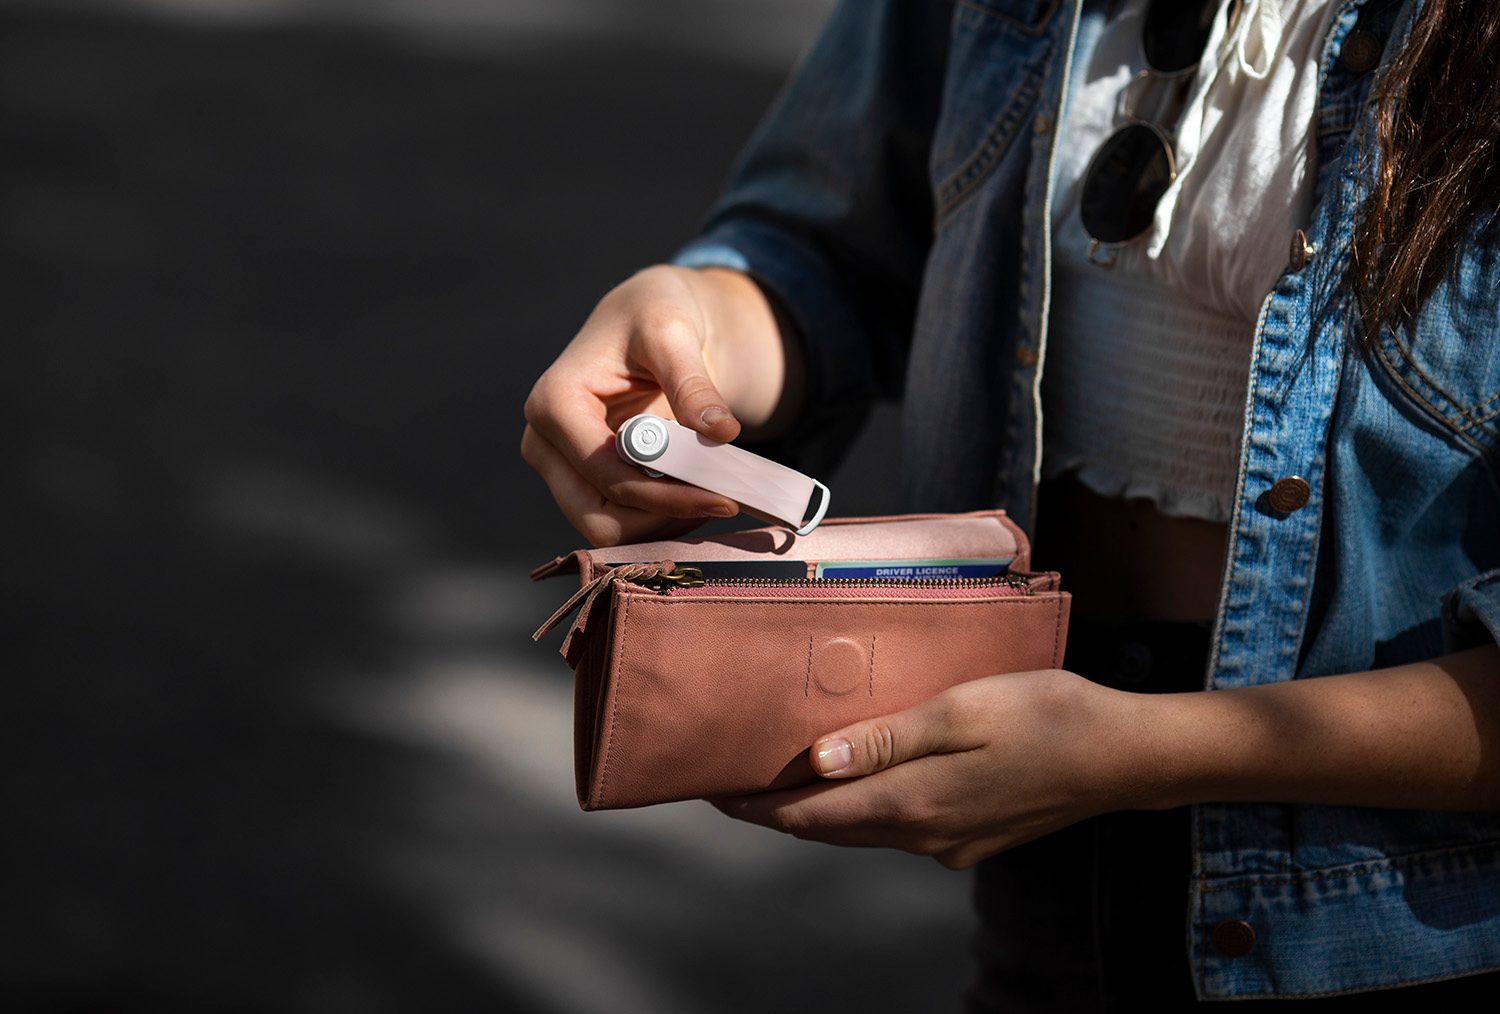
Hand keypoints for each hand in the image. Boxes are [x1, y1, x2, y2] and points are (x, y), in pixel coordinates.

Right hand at [521, 265, 791, 546]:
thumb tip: (721, 431)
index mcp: (555, 404)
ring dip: (666, 523)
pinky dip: (662, 519)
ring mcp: (560, 468)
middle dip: (664, 517)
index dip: (666, 495)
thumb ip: (692, 382)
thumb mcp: (673, 332)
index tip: (724, 495)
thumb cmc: (652, 313)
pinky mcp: (583, 482)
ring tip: (716, 495)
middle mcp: (545, 444)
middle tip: (725, 501)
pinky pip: (621, 522)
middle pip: (600, 519)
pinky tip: (698, 494)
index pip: (608, 476)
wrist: (647, 319)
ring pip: (609, 531)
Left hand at [711, 670, 1145, 868]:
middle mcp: (924, 835)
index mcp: (912, 803)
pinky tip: (862, 779)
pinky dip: (865, 806)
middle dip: (777, 807)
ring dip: (820, 808)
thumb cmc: (1046, 716)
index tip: (712, 788)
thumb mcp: (959, 711)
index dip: (756, 804)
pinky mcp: (974, 835)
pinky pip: (900, 825)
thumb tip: (816, 763)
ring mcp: (951, 842)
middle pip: (829, 827)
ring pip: (864, 828)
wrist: (1124, 756)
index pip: (808, 814)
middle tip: (734, 779)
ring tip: (784, 777)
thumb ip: (884, 739)